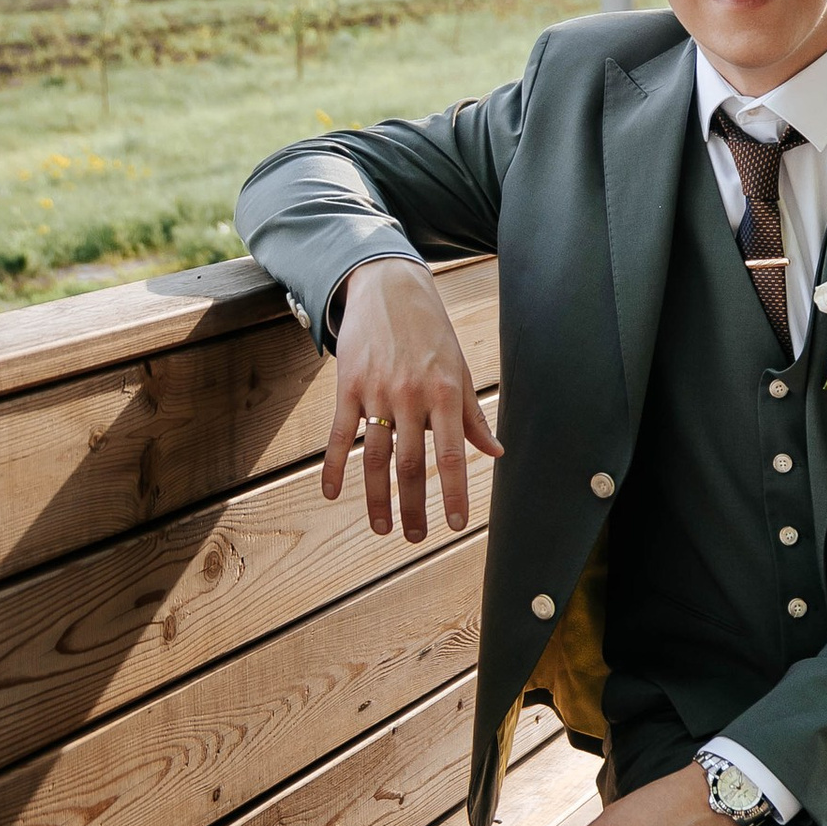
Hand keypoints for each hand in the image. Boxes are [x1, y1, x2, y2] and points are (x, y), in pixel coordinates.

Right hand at [323, 256, 501, 540]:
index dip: (453, 492)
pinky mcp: (347, 386)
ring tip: (383, 528)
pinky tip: (331, 493)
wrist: (389, 287)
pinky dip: (333, 466)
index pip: (451, 454)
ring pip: (374, 457)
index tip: (454, 524)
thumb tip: (495, 452)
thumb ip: (473, 415)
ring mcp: (376, 391)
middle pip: (410, 464)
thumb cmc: (431, 332)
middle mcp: (411, 395)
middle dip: (414, 506)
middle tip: (417, 538)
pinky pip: (338, 434)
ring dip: (377, 498)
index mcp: (446, 393)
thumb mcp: (459, 369)